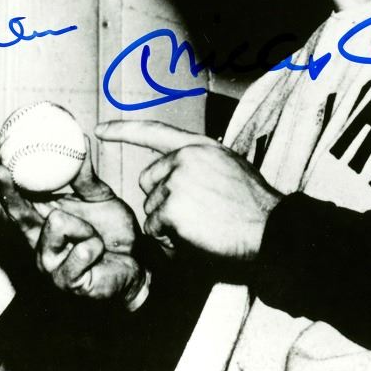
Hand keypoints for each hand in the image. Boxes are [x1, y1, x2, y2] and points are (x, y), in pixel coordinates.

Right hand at [0, 149, 143, 304]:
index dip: (2, 179)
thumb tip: (81, 140)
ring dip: (85, 228)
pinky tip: (99, 257)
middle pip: (18, 213)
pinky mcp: (65, 281)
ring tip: (95, 238)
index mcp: (42, 221)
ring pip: (58, 224)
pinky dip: (95, 247)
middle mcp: (38, 242)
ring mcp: (48, 265)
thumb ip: (85, 176)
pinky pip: (81, 250)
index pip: (17, 198)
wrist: (137, 264)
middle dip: (8, 190)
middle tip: (2, 169)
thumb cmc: (113, 232)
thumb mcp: (99, 198)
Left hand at [96, 119, 282, 263]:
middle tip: (194, 215)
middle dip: (162, 201)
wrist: (270, 228)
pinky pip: (155, 228)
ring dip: (169, 224)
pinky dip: (169, 239)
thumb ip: (200, 164)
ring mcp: (177, 182)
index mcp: (199, 146)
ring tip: (202, 227)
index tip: (100, 131)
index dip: (124, 131)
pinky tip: (194, 237)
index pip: (154, 132)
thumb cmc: (257, 206)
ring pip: (152, 209)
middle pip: (149, 183)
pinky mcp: (174, 208)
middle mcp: (184, 159)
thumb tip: (176, 174)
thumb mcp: (230, 168)